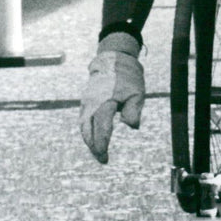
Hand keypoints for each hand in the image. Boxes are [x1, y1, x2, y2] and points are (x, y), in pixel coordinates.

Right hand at [80, 34, 144, 162]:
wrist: (114, 61)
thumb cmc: (128, 78)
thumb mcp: (137, 93)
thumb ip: (134, 110)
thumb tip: (132, 126)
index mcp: (105, 101)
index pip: (101, 127)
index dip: (102, 144)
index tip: (105, 156)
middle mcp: (92, 103)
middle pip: (88, 130)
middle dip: (94, 147)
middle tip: (102, 159)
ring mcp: (86, 102)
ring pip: (83, 126)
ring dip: (89, 141)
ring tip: (98, 153)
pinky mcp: (85, 102)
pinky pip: (83, 120)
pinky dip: (87, 132)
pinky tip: (94, 140)